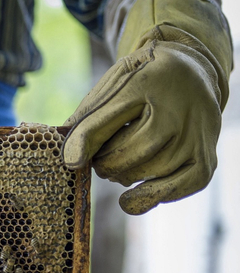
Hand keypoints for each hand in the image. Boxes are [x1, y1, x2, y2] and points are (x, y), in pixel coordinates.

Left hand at [63, 38, 222, 214]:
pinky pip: (178, 187)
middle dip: (106, 162)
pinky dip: (150, 197)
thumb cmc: (141, 84)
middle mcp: (179, 109)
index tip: (70, 162)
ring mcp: (197, 135)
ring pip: (152, 170)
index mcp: (148, 82)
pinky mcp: (205, 158)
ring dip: (124, 177)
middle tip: (98, 162)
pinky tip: (130, 199)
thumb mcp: (113, 86)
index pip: (107, 118)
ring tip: (116, 167)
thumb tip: (68, 157)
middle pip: (132, 152)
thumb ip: (89, 118)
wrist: (190, 73)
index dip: (83, 141)